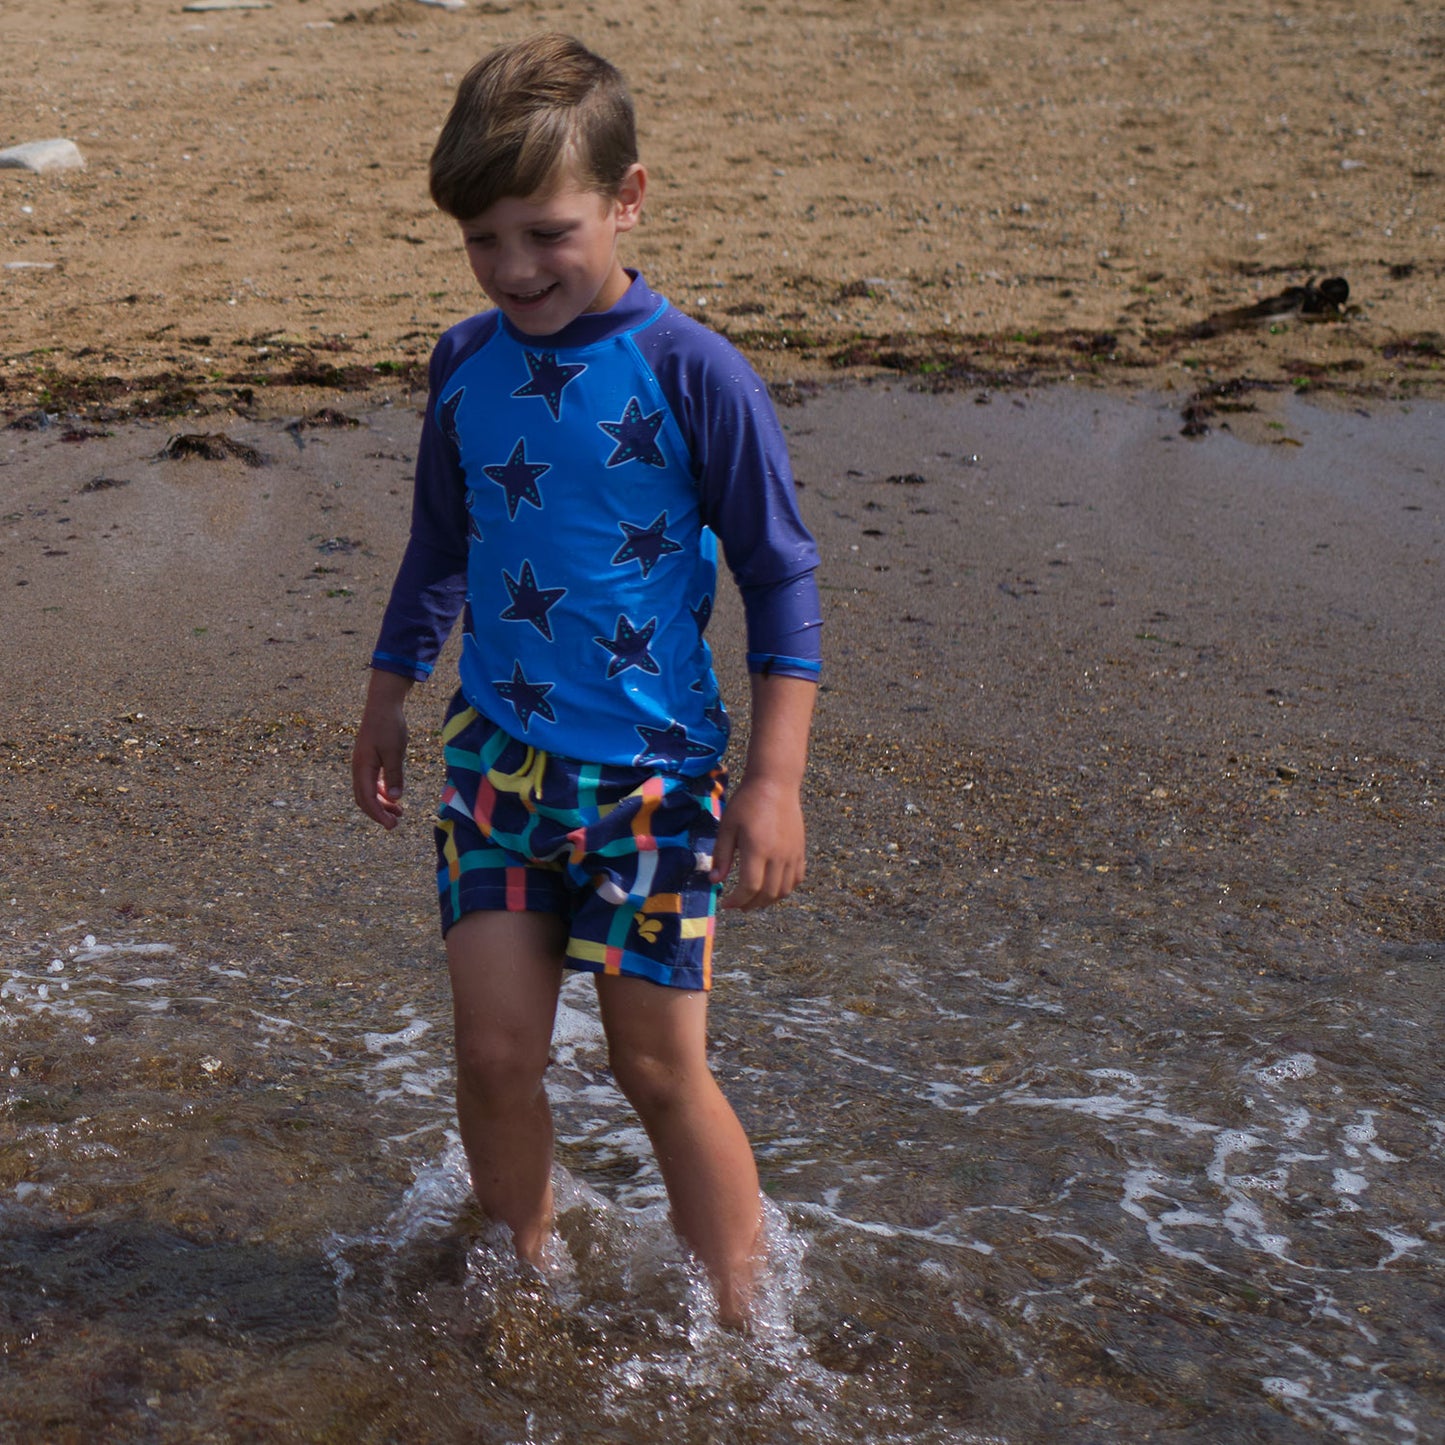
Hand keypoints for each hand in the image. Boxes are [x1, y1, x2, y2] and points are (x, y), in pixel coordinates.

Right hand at [351, 671, 412, 829]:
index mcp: (362, 767)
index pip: (367, 799)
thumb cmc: (389, 726)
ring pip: (368, 791)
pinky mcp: (369, 759)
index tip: (391, 826)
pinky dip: (382, 792)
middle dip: (378, 813)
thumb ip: (395, 775)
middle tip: (395, 825)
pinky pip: (372, 782)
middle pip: (364, 798)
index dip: (378, 815)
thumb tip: (395, 798)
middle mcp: (358, 768)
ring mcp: (362, 764)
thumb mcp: (395, 751)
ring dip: (382, 804)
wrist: (383, 704)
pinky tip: (394, 797)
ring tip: (399, 813)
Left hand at [710, 774, 806, 910]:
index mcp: (758, 849)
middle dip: (751, 904)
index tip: (726, 904)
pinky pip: (797, 878)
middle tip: (738, 904)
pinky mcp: (800, 850)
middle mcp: (778, 856)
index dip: (737, 901)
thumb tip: (715, 881)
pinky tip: (772, 887)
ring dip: (768, 900)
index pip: (750, 888)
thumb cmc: (747, 802)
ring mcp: (793, 854)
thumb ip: (721, 856)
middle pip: (768, 893)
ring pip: (784, 890)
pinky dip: (785, 889)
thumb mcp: (727, 827)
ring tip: (754, 899)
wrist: (775, 783)